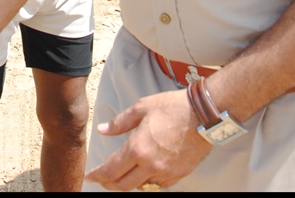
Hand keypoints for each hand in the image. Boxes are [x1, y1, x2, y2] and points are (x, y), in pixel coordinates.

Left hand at [85, 90, 211, 190]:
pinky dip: (147, 182)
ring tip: (123, 174)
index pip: (111, 170)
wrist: (204, 114)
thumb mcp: (141, 108)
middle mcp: (150, 165)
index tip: (89, 176)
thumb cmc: (173, 108)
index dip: (97, 176)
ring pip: (141, 186)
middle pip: (123, 185)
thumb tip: (102, 130)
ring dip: (129, 182)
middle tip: (102, 179)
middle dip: (109, 184)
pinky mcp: (179, 174)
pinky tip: (144, 174)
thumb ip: (119, 122)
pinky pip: (158, 185)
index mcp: (137, 148)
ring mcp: (165, 172)